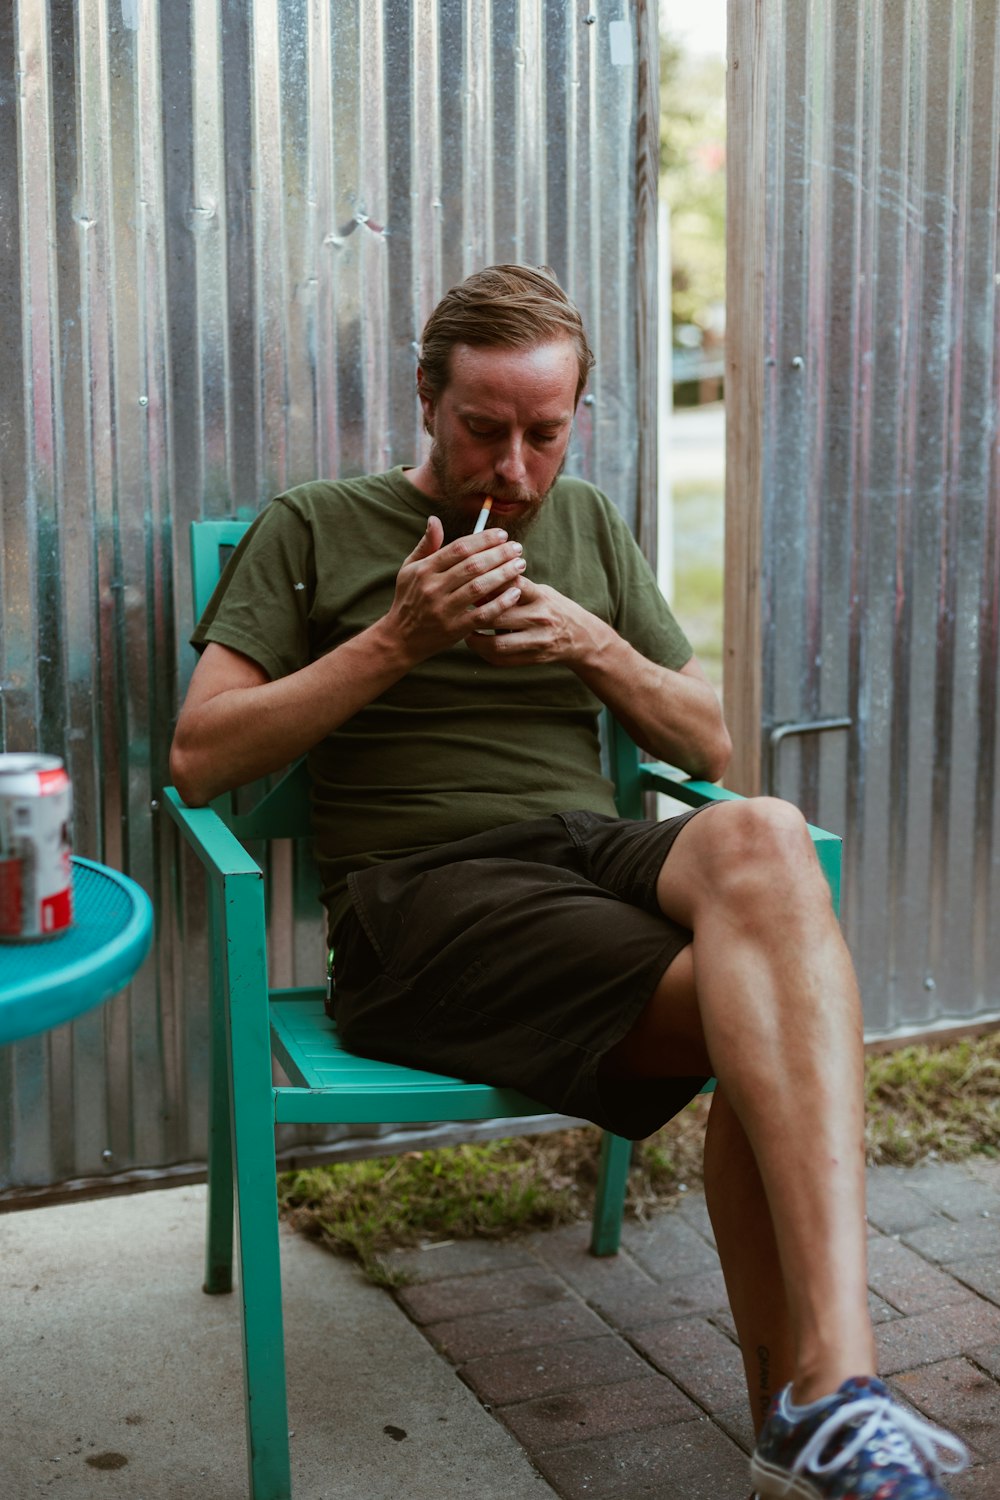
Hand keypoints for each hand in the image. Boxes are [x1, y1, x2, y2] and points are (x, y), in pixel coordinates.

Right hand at [384, 516, 526, 661]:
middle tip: (517, 548)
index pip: (459, 548)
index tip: (502, 534)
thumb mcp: (409, 569)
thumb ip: (426, 545)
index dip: (483, 539)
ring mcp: (444, 609)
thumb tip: (435, 519)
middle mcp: (433, 588)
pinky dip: (501, 603)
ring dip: (504, 574)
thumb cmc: (408, 599)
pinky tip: (515, 592)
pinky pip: (482, 614)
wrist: (400, 639)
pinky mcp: (454, 629)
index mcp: (424, 570)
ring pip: (479, 587)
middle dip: (499, 554)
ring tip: (520, 565)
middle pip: (472, 565)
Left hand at [464, 576, 607, 667]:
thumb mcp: (539, 592)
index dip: (488, 583)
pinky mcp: (535, 658)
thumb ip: (514, 588)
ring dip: (476, 640)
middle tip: (460, 611)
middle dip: (476, 614)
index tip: (470, 584)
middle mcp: (540, 618)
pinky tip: (478, 646)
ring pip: (498, 643)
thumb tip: (479, 585)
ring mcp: (538, 640)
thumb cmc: (552, 608)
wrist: (581, 637)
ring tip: (466, 632)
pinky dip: (485, 654)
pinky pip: (503, 660)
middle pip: (499, 615)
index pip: (513, 584)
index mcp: (540, 596)